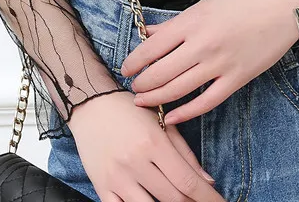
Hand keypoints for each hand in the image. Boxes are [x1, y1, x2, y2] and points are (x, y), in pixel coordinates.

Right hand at [67, 90, 226, 201]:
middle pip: (172, 198)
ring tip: (178, 201)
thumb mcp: (161, 123)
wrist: (91, 106)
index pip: (187, 180)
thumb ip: (184, 153)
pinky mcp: (101, 187)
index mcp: (154, 142)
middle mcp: (135, 161)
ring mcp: (116, 177)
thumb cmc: (130, 111)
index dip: (207, 198)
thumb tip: (207, 181)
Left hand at [119, 0, 298, 124]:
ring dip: (156, 98)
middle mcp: (202, 44)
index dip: (134, 61)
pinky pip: (206, 102)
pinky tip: (171, 117)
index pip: (152, 47)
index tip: (126, 68)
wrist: (283, 5)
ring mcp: (220, 64)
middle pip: (160, 72)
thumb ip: (176, 23)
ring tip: (142, 101)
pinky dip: (186, 113)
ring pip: (178, 89)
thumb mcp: (206, 3)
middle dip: (141, 83)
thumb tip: (150, 33)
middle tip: (133, 87)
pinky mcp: (237, 79)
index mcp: (192, 21)